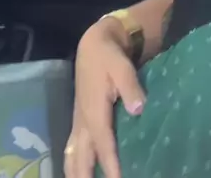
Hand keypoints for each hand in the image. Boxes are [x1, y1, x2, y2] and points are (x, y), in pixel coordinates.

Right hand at [64, 18, 145, 177]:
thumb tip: (139, 108)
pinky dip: (74, 165)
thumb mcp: (122, 66)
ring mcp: (78, 123)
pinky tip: (80, 172)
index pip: (104, 145)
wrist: (93, 45)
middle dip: (87, 177)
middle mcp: (83, 123)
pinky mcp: (78, 122)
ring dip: (77, 174)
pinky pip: (72, 150)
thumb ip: (131, 87)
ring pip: (73, 157)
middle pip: (82, 159)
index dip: (110, 166)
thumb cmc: (110, 56)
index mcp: (94, 112)